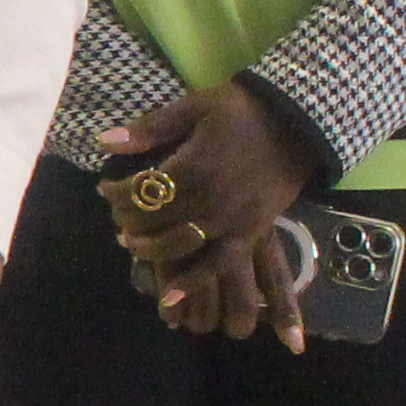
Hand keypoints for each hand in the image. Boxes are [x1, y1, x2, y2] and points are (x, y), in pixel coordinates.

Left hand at [95, 84, 319, 348]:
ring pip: (181, 246)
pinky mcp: (252, 231)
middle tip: (118, 217)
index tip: (106, 188)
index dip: (116, 193)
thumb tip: (105, 141)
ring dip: (151, 251)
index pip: (141, 190)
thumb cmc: (242, 110)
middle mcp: (210, 198)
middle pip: (156, 220)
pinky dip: (194, 283)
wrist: (300, 120)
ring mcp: (233, 219)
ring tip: (133, 245)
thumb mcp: (194, 107)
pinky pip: (220, 264)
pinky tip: (170, 298)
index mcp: (193, 165)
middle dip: (129, 220)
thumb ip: (151, 127)